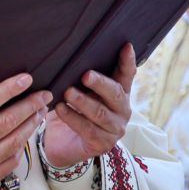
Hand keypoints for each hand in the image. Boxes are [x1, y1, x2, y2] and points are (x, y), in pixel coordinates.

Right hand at [0, 73, 51, 189]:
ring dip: (31, 124)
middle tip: (43, 95)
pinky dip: (21, 147)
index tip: (26, 80)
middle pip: (8, 121)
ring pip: (15, 141)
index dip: (10, 89)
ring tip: (40, 112)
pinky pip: (11, 161)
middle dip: (30, 106)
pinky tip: (25, 136)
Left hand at [42, 44, 136, 168]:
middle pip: (115, 93)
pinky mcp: (103, 143)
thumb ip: (82, 77)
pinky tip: (60, 109)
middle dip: (100, 83)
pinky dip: (72, 118)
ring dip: (83, 102)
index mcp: (119, 93)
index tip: (126, 46)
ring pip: (100, 113)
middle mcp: (122, 110)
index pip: (127, 75)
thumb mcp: (78, 91)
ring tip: (68, 92)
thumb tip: (71, 54)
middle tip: (85, 75)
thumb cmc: (72, 110)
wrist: (61, 143)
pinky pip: (88, 129)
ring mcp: (114, 128)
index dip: (127, 61)